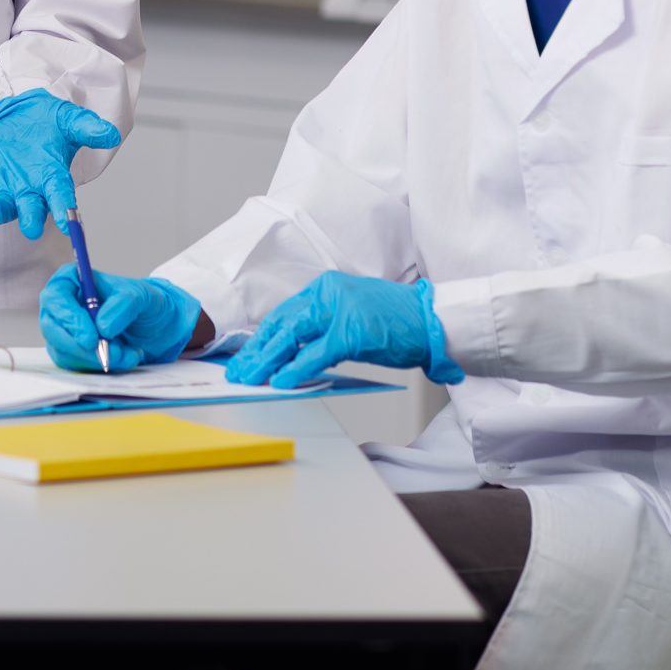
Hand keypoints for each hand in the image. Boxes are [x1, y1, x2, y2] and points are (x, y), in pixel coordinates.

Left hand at [0, 88, 121, 238]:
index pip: (61, 196)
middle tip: (31, 228)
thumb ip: (87, 127)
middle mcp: (30, 190)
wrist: (20, 117)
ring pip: (1, 207)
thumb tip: (110, 134)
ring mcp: (5, 189)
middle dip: (31, 218)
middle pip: (31, 209)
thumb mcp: (68, 119)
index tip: (67, 222)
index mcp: (53, 177)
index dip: (64, 209)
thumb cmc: (48, 123)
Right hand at [39, 266, 203, 372]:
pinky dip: (100, 366)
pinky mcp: (70, 353)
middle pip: (53, 328)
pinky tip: (123, 358)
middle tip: (110, 354)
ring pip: (65, 351)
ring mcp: (63, 331)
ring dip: (96, 358)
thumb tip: (102, 326)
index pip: (56, 297)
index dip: (69, 318)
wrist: (154, 326)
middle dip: (82, 346)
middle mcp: (61, 306)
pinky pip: (76, 365)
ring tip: (127, 354)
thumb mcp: (141, 296)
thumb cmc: (142, 303)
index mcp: (71, 281)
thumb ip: (123, 305)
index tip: (91, 338)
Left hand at [224, 273, 464, 390]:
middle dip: (257, 350)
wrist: (431, 320)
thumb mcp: (352, 314)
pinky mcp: (351, 332)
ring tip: (250, 379)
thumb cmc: (397, 321)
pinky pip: (313, 355)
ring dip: (266, 361)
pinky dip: (294, 370)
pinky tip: (280, 382)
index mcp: (326, 287)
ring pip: (290, 338)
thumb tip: (293, 349)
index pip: (285, 313)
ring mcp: (339, 311)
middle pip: (282, 324)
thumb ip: (324, 325)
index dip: (263, 336)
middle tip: (239, 370)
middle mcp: (328, 293)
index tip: (248, 354)